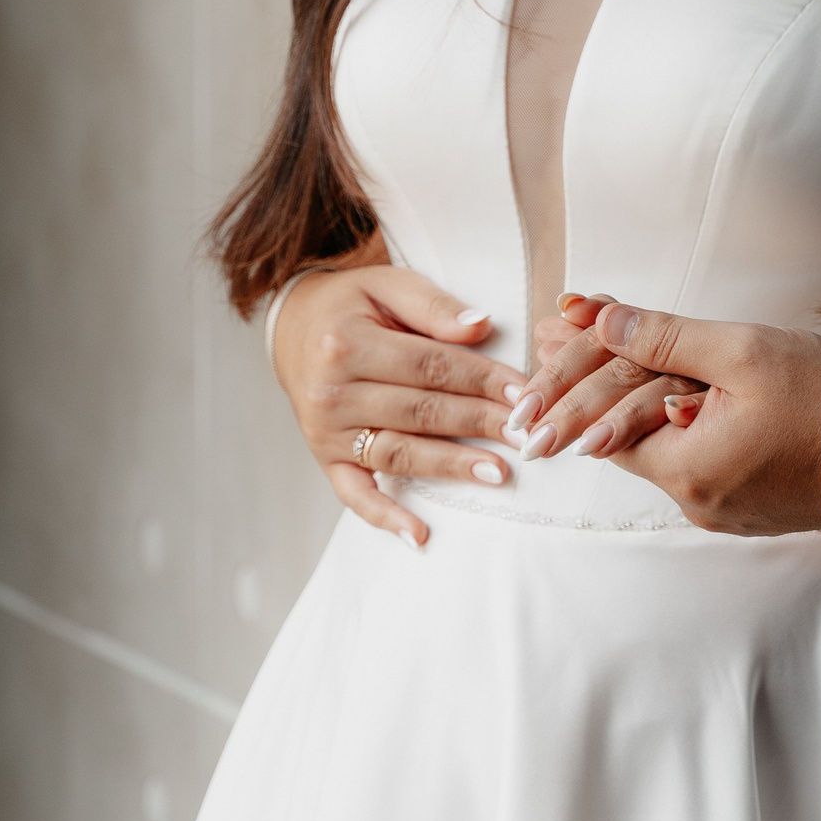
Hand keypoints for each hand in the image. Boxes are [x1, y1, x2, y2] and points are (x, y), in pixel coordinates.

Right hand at [272, 259, 526, 548]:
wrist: (293, 328)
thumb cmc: (351, 306)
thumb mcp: (387, 285)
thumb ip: (433, 305)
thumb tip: (482, 327)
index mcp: (347, 343)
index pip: (430, 366)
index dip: (481, 379)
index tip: (524, 392)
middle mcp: (332, 392)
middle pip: (420, 411)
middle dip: (479, 423)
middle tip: (526, 435)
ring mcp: (326, 431)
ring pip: (399, 453)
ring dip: (450, 466)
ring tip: (497, 473)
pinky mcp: (325, 459)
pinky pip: (355, 495)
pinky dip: (386, 518)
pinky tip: (420, 534)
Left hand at [509, 302, 820, 539]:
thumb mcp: (739, 350)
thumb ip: (662, 335)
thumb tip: (596, 318)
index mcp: (688, 469)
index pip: (605, 431)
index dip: (574, 385)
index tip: (545, 346)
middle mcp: (700, 502)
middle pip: (630, 445)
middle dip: (594, 397)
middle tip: (554, 356)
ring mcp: (730, 511)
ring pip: (669, 454)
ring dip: (643, 410)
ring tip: (623, 365)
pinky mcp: (757, 507)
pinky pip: (705, 465)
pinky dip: (687, 430)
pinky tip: (688, 399)